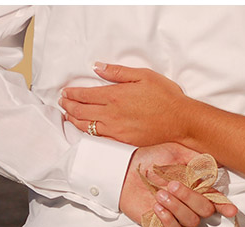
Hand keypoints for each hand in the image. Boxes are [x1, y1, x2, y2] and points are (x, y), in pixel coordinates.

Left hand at [61, 63, 188, 146]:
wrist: (181, 120)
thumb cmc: (166, 97)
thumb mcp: (143, 75)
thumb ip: (118, 72)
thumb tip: (98, 67)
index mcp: (115, 96)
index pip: (84, 95)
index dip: (71, 93)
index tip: (66, 92)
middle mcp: (112, 114)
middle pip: (81, 111)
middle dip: (68, 106)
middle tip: (63, 102)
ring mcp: (117, 130)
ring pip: (87, 126)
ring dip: (74, 120)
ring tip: (68, 115)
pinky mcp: (124, 140)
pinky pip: (100, 137)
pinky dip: (88, 132)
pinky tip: (86, 128)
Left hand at [122, 143, 237, 226]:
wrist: (124, 169)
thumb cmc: (149, 158)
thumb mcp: (175, 150)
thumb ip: (196, 160)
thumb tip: (214, 169)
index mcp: (195, 187)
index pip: (215, 199)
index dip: (225, 206)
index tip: (231, 210)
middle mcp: (188, 203)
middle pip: (205, 211)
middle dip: (190, 198)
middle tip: (173, 185)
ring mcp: (175, 215)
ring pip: (190, 221)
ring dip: (176, 207)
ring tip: (160, 194)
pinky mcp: (160, 225)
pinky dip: (167, 220)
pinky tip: (157, 208)